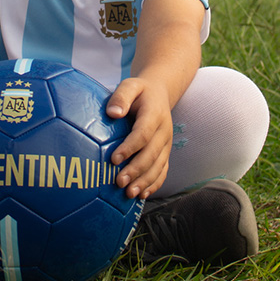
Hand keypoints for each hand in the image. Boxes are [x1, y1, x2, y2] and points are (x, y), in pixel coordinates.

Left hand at [106, 77, 172, 199]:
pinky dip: (154, 184)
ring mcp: (166, 144)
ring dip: (145, 181)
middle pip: (151, 154)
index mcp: (154, 114)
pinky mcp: (165, 152)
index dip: (129, 148)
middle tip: (119, 182)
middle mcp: (164, 131)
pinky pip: (163, 170)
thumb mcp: (130, 85)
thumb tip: (112, 113)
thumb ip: (121, 96)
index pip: (143, 134)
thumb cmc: (139, 91)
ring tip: (129, 194)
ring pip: (158, 166)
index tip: (113, 159)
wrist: (159, 93)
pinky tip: (143, 195)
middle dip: (136, 170)